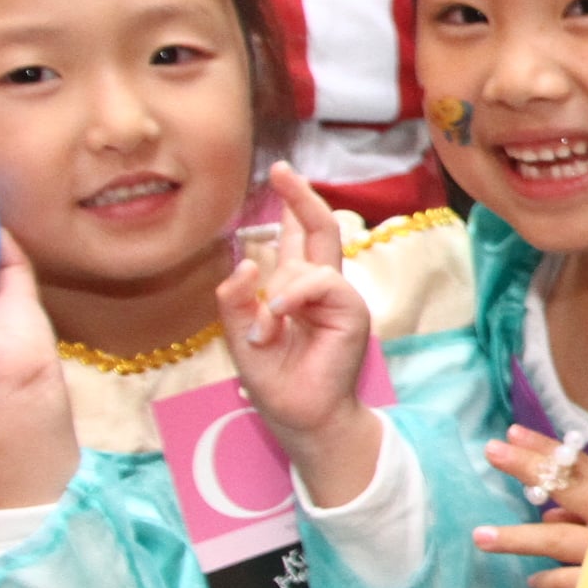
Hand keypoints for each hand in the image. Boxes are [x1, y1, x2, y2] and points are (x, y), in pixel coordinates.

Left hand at [216, 164, 382, 508]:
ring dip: (277, 295)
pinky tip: (277, 320)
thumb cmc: (274, 381)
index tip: (281, 174)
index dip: (291, 209)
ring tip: (264, 334)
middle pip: (320, 230)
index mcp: (298, 292)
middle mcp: (321, 289)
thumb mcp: (238, 337)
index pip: (298, 241)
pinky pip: (322, 284)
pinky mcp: (352, 312)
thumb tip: (247, 263)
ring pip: (309, 264)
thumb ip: (235, 300)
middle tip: (282, 170)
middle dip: (301, 198)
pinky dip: (293, 298)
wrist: (301, 417)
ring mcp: (339, 299)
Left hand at [475, 428, 587, 587]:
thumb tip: (551, 513)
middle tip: (491, 450)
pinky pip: (574, 583)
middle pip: (570, 487)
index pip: (582, 464)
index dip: (547, 448)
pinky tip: (531, 582)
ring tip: (479, 536)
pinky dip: (551, 581)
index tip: (512, 434)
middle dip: (529, 468)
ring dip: (519, 537)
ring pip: (559, 539)